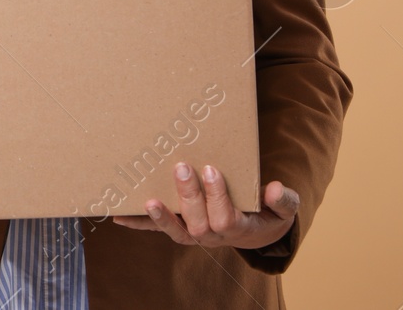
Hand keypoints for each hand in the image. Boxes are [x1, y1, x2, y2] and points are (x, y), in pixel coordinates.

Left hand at [111, 162, 298, 250]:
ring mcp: (193, 233)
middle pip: (198, 223)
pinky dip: (138, 223)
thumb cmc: (267, 214)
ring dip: (161, 216)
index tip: (211, 169)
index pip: (224, 218)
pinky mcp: (178, 227)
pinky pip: (156, 229)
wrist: (256, 230)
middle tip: (181, 168)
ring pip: (176, 230)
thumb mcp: (283, 209)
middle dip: (189, 196)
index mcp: (237, 228)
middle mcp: (212, 235)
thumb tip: (275, 189)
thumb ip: (283, 201)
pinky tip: (118, 215)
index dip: (217, 196)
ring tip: (149, 200)